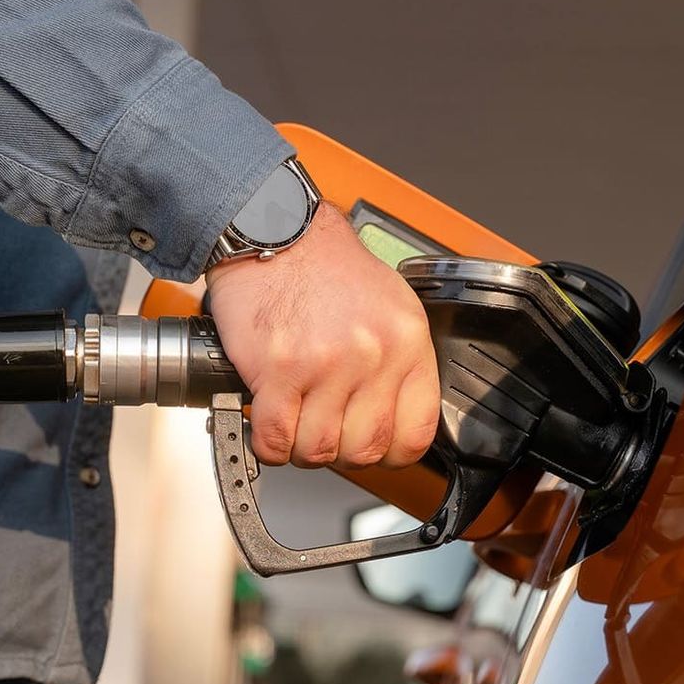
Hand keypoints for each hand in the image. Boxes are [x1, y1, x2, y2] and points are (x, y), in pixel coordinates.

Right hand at [206, 205, 439, 469]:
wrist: (274, 230)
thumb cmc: (325, 266)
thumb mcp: (389, 303)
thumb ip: (397, 359)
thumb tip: (392, 413)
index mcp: (406, 341)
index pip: (416, 434)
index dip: (390, 452)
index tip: (371, 446)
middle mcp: (372, 354)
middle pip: (365, 450)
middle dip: (341, 453)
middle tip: (325, 432)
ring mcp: (325, 363)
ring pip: (318, 450)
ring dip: (301, 448)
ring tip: (294, 424)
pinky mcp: (278, 368)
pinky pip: (275, 438)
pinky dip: (267, 442)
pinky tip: (267, 421)